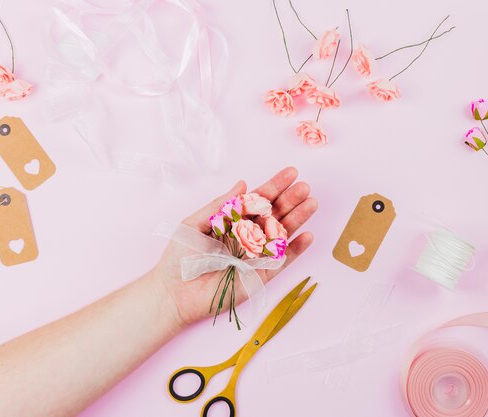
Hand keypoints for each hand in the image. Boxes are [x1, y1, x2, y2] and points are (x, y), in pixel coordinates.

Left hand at [153, 167, 316, 326]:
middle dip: (290, 200)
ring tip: (311, 203)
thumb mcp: (195, 223)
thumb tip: (243, 184)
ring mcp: (255, 256)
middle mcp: (247, 237)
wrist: (176, 292)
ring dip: (297, 219)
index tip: (291, 173)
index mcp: (232, 222)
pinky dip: (296, 249)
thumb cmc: (180, 257)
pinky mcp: (260, 276)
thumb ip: (220, 205)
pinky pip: (282, 261)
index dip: (274, 186)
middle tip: (304, 187)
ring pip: (281, 234)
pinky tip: (307, 235)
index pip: (257, 201)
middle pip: (274, 215)